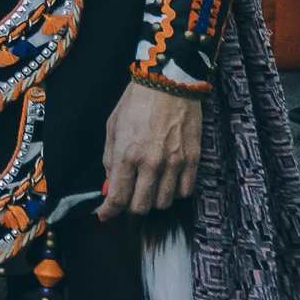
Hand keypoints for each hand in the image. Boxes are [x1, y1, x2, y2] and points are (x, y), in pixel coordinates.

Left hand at [100, 80, 203, 219]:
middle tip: (127, 198)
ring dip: (153, 200)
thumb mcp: (113, 128)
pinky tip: (167, 182)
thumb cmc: (135, 104)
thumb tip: (110, 184)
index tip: (106, 214)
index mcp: (127, 155)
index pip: (118, 197)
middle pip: (142, 206)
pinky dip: (174, 192)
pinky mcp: (193, 161)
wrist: (168, 85)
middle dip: (131, 207)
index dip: (110, 210)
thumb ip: (110, 159)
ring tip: (147, 187)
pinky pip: (185, 192)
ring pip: (164, 202)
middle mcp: (151, 164)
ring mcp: (175, 164)